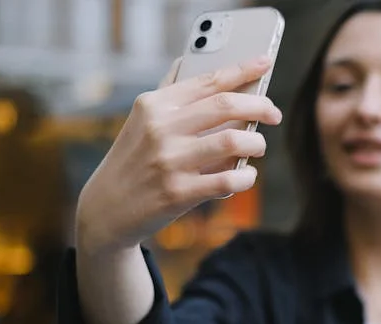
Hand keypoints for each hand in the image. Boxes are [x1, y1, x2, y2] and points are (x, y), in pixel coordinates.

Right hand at [75, 55, 282, 255]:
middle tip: (274, 114)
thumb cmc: (134, 159)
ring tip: (257, 146)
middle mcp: (161, 128)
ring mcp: (169, 161)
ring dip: (256, 143)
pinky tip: (247, 175)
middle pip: (226, 105)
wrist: (107, 208)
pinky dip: (246, 177)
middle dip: (260, 106)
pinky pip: (228, 181)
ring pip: (233, 142)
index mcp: (155, 105)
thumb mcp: (141, 120)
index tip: (266, 62)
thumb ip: (167, 92)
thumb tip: (188, 58)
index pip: (208, 80)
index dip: (243, 69)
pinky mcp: (178, 193)